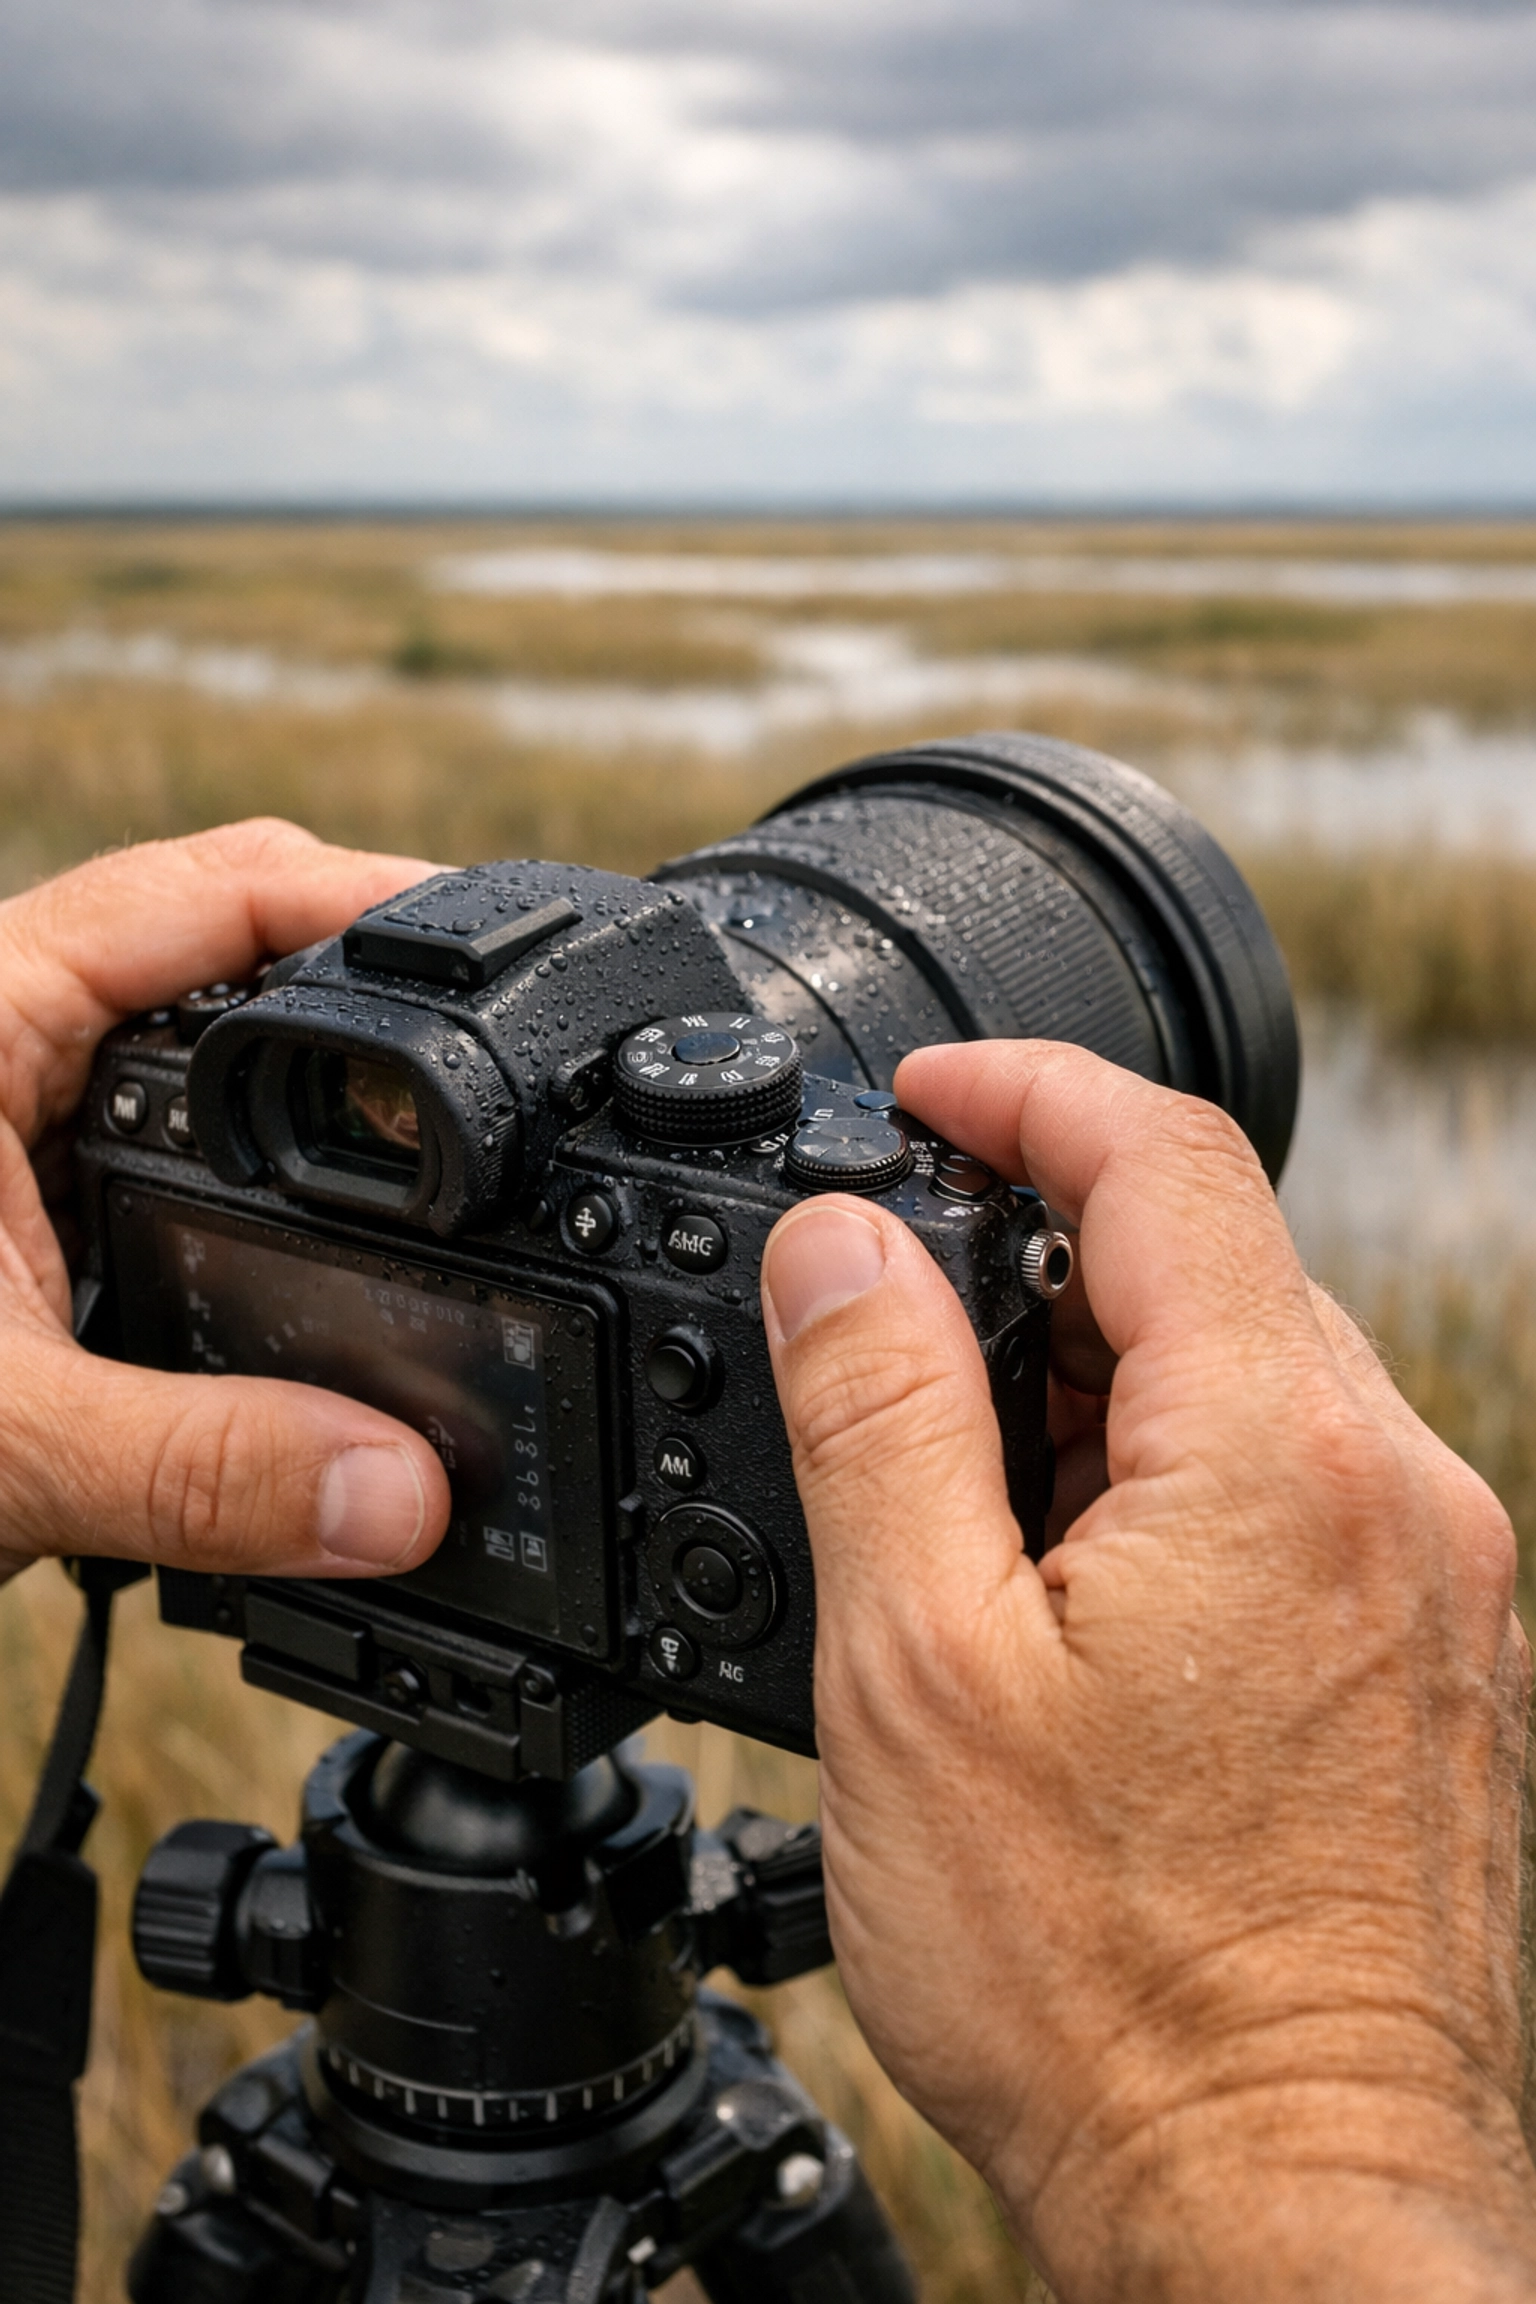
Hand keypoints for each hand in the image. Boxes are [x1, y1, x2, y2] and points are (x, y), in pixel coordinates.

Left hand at [0, 821, 451, 1587]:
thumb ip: (200, 1468)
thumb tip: (400, 1493)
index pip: (217, 889)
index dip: (377, 905)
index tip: (507, 949)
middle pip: (228, 944)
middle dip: (371, 986)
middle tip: (506, 1048)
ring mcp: (8, 1108)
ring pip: (198, 1044)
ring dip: (311, 1079)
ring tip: (445, 1125)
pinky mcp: (17, 1193)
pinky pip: (170, 1135)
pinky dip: (260, 1165)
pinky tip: (324, 1226)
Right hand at [760, 1041, 1535, 2302]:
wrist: (1281, 2205)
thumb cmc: (1110, 1983)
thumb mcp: (918, 1665)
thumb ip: (878, 1412)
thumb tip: (843, 1243)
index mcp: (1281, 1455)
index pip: (1163, 1156)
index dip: (1022, 1092)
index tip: (923, 1092)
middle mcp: (1398, 1491)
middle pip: (1208, 1262)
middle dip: (1037, 1262)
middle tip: (893, 1354)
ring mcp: (1433, 1578)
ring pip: (1245, 1377)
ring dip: (1092, 1386)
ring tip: (965, 1530)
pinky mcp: (1429, 1659)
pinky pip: (1291, 1486)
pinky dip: (1164, 1481)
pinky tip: (1068, 1604)